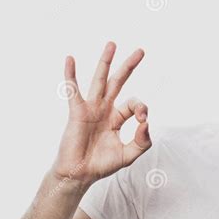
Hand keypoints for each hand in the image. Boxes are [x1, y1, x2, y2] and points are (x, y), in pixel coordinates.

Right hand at [51, 42, 151, 185]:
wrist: (80, 174)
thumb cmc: (102, 165)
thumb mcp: (129, 155)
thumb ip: (143, 141)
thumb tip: (147, 123)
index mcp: (117, 118)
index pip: (134, 104)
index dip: (141, 108)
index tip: (143, 119)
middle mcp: (104, 109)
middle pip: (118, 82)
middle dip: (129, 66)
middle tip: (141, 50)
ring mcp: (90, 109)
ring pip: (99, 80)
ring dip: (105, 62)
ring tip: (112, 44)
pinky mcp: (77, 112)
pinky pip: (73, 91)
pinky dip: (71, 75)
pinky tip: (70, 59)